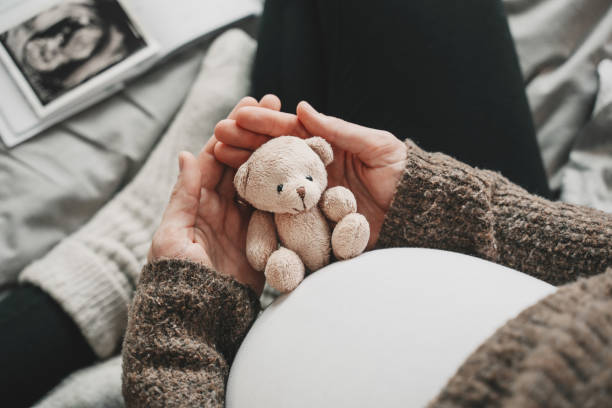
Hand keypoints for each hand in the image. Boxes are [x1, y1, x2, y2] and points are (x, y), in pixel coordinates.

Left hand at [148, 95, 282, 294]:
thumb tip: (186, 153)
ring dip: (275, 154)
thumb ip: (183, 196)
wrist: (198, 314)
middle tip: (275, 104)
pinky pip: (276, 208)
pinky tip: (304, 168)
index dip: (232, 130)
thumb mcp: (173, 234)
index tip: (249, 103)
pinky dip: (288, 189)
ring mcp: (245, 220)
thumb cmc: (176, 276)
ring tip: (295, 128)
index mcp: (198, 200)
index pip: (216, 157)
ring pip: (262, 180)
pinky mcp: (263, 236)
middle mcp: (223, 205)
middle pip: (243, 162)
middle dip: (257, 133)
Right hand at [214, 99, 406, 247]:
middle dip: (245, 142)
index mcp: (326, 147)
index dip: (264, 123)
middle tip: (218, 134)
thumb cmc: (401, 173)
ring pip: (272, 181)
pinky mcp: (313, 222)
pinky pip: (283, 214)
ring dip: (246, 169)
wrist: (416, 213)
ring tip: (220, 159)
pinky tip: (238, 198)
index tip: (238, 115)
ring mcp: (310, 197)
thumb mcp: (376, 146)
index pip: (290, 131)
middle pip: (273, 154)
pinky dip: (260, 206)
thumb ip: (340, 131)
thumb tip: (303, 107)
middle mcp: (313, 170)